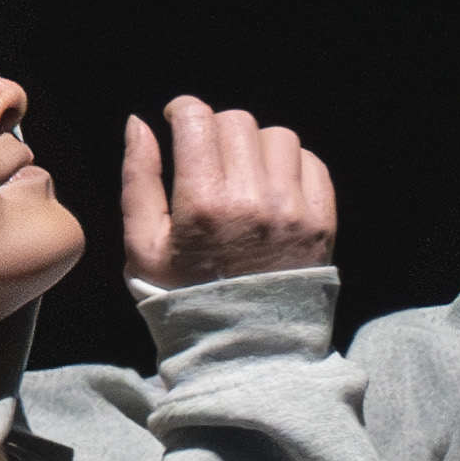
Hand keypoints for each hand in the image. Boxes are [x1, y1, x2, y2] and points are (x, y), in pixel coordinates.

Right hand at [118, 95, 337, 292]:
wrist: (243, 350)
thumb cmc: (183, 298)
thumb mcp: (142, 246)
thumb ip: (138, 179)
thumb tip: (139, 123)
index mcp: (203, 204)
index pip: (198, 118)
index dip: (184, 110)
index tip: (179, 120)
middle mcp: (252, 200)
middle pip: (237, 121)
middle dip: (217, 130)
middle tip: (208, 156)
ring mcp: (292, 210)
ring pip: (278, 137)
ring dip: (256, 146)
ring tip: (242, 174)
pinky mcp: (321, 222)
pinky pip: (311, 163)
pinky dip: (291, 166)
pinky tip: (272, 190)